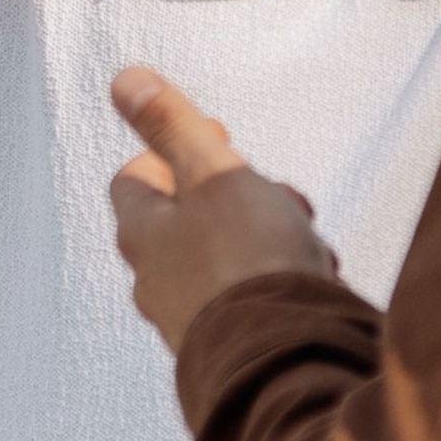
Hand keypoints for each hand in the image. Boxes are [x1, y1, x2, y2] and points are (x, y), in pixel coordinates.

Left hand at [108, 67, 338, 352]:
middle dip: (238, 196)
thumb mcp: (214, 173)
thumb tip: (125, 79)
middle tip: (276, 195)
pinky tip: (315, 281)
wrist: (285, 361)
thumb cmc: (248, 262)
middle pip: (188, 218)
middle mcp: (155, 280)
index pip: (137, 176)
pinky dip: (280, 280)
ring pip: (226, 258)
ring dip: (267, 238)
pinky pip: (252, 298)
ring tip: (305, 240)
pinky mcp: (231, 348)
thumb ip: (172, 125)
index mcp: (142, 233)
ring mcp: (190, 319)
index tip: (221, 141)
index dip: (175, 151)